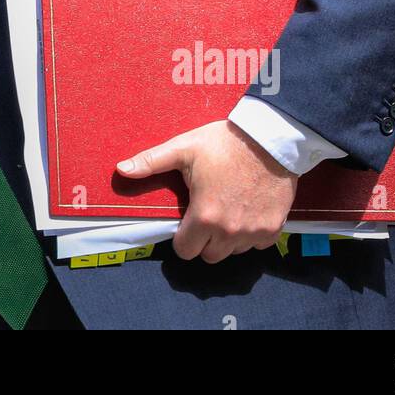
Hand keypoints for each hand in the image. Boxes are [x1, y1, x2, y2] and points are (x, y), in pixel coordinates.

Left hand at [115, 120, 296, 262]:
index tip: (185, 221)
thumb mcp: (183, 148)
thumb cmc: (224, 142)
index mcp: (204, 216)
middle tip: (205, 214)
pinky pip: (257, 244)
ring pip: (233, 252)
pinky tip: (246, 211)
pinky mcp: (274, 229)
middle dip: (203, 240)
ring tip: (226, 210)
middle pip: (209, 256)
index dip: (181, 238)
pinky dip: (250, 234)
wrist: (270, 138)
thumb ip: (151, 162)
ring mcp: (254, 232)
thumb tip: (120, 169)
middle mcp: (229, 232)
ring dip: (227, 239)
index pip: (185, 251)